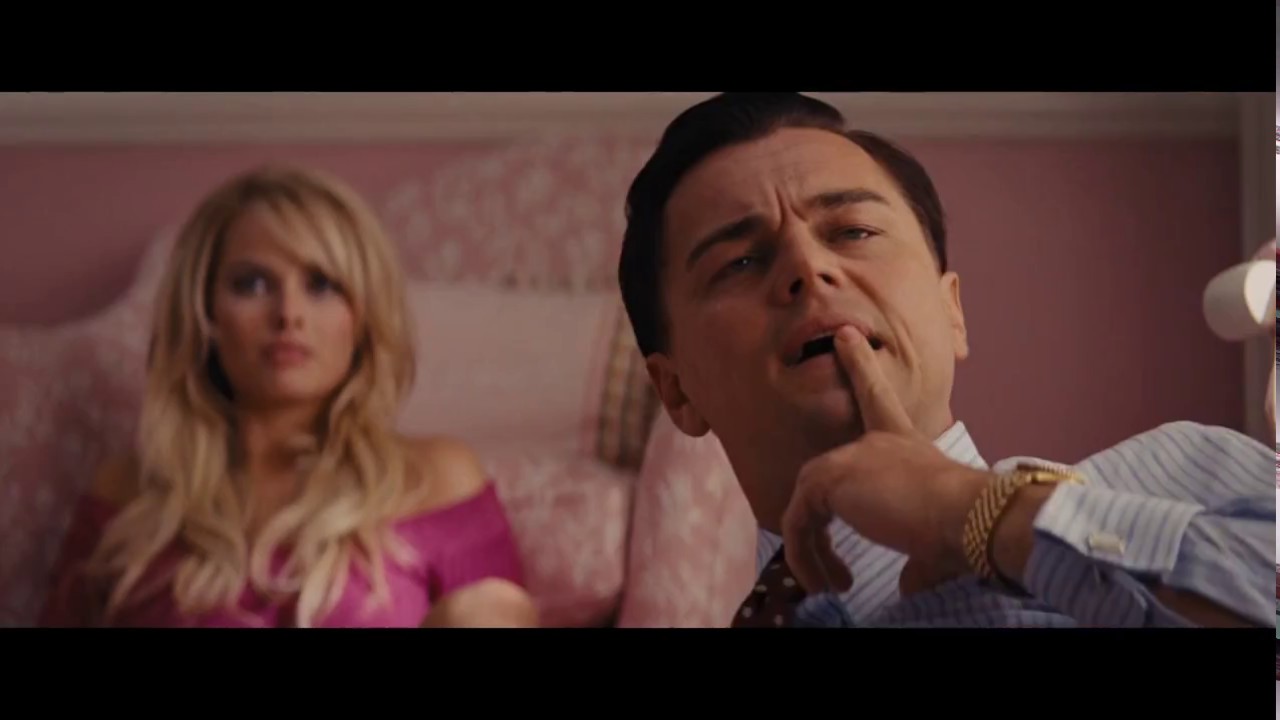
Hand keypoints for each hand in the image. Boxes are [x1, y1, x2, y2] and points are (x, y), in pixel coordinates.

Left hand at [780, 326, 990, 596]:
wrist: (970, 515)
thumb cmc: (966, 524)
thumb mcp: (938, 540)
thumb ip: (919, 558)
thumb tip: (911, 581)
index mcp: (904, 444)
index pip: (877, 398)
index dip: (861, 366)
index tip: (844, 336)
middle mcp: (875, 443)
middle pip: (821, 471)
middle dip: (809, 514)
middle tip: (822, 571)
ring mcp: (849, 457)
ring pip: (808, 509)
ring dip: (813, 554)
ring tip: (832, 587)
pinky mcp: (828, 479)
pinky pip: (798, 523)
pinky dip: (805, 558)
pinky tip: (827, 582)